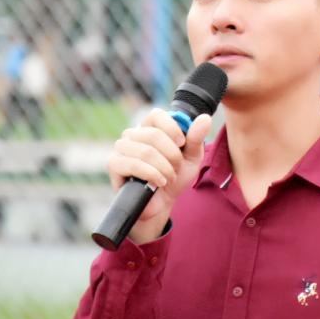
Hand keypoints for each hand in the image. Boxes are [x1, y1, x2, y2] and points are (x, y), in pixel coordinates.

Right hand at [107, 108, 212, 242]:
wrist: (162, 203)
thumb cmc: (175, 176)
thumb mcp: (191, 157)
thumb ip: (196, 138)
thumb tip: (205, 118)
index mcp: (150, 127)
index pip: (156, 115)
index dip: (171, 128)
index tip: (182, 143)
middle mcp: (133, 134)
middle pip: (153, 135)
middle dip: (171, 155)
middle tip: (176, 168)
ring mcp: (121, 149)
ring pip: (145, 151)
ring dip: (163, 168)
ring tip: (168, 178)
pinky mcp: (114, 164)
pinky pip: (133, 164)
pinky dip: (151, 174)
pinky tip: (158, 182)